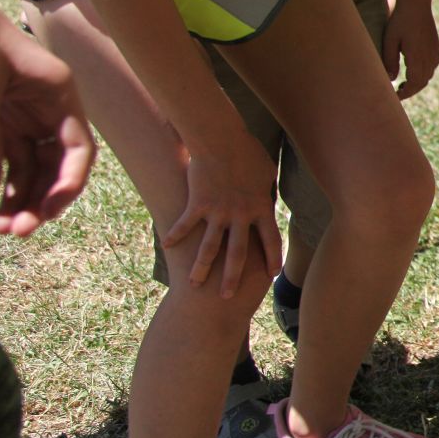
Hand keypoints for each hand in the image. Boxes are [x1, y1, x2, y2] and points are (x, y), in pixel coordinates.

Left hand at [0, 6, 95, 236]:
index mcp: (60, 95)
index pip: (79, 150)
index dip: (69, 183)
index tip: (48, 211)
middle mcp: (48, 110)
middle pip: (55, 167)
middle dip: (40, 201)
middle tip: (17, 231)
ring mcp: (23, 117)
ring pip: (31, 170)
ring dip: (19, 199)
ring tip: (1, 227)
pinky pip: (6, 161)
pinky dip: (0, 183)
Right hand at [162, 131, 278, 297]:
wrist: (223, 140)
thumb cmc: (248, 151)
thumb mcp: (266, 172)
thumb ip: (267, 190)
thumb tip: (271, 197)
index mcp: (261, 208)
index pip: (271, 239)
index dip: (272, 257)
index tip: (272, 275)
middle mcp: (241, 215)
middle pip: (238, 253)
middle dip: (232, 277)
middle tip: (228, 297)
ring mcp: (218, 212)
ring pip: (209, 247)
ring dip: (201, 268)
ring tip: (194, 285)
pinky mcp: (197, 204)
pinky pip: (185, 224)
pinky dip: (175, 235)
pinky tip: (166, 246)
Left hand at [381, 0, 438, 99]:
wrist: (417, 4)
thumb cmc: (400, 21)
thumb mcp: (390, 41)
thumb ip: (389, 61)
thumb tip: (391, 79)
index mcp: (417, 57)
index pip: (414, 84)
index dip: (405, 93)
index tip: (395, 96)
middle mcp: (429, 57)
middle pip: (422, 82)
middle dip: (411, 90)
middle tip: (398, 92)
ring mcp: (434, 52)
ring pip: (428, 76)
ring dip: (418, 83)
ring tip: (404, 83)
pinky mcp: (435, 47)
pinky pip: (432, 67)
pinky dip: (423, 74)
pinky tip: (413, 70)